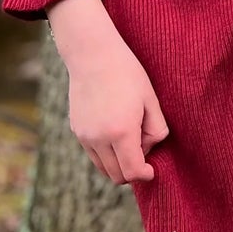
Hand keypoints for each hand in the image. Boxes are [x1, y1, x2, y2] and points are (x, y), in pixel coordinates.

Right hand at [46, 0, 169, 185]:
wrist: (93, 55)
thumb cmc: (128, 74)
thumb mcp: (151, 101)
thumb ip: (156, 131)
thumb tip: (148, 150)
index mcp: (121, 132)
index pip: (133, 171)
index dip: (145, 175)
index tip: (152, 170)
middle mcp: (99, 139)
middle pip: (116, 175)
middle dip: (133, 172)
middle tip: (144, 154)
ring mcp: (85, 136)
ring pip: (102, 167)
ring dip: (118, 164)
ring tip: (131, 142)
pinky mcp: (77, 131)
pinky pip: (93, 154)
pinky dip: (106, 154)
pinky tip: (116, 135)